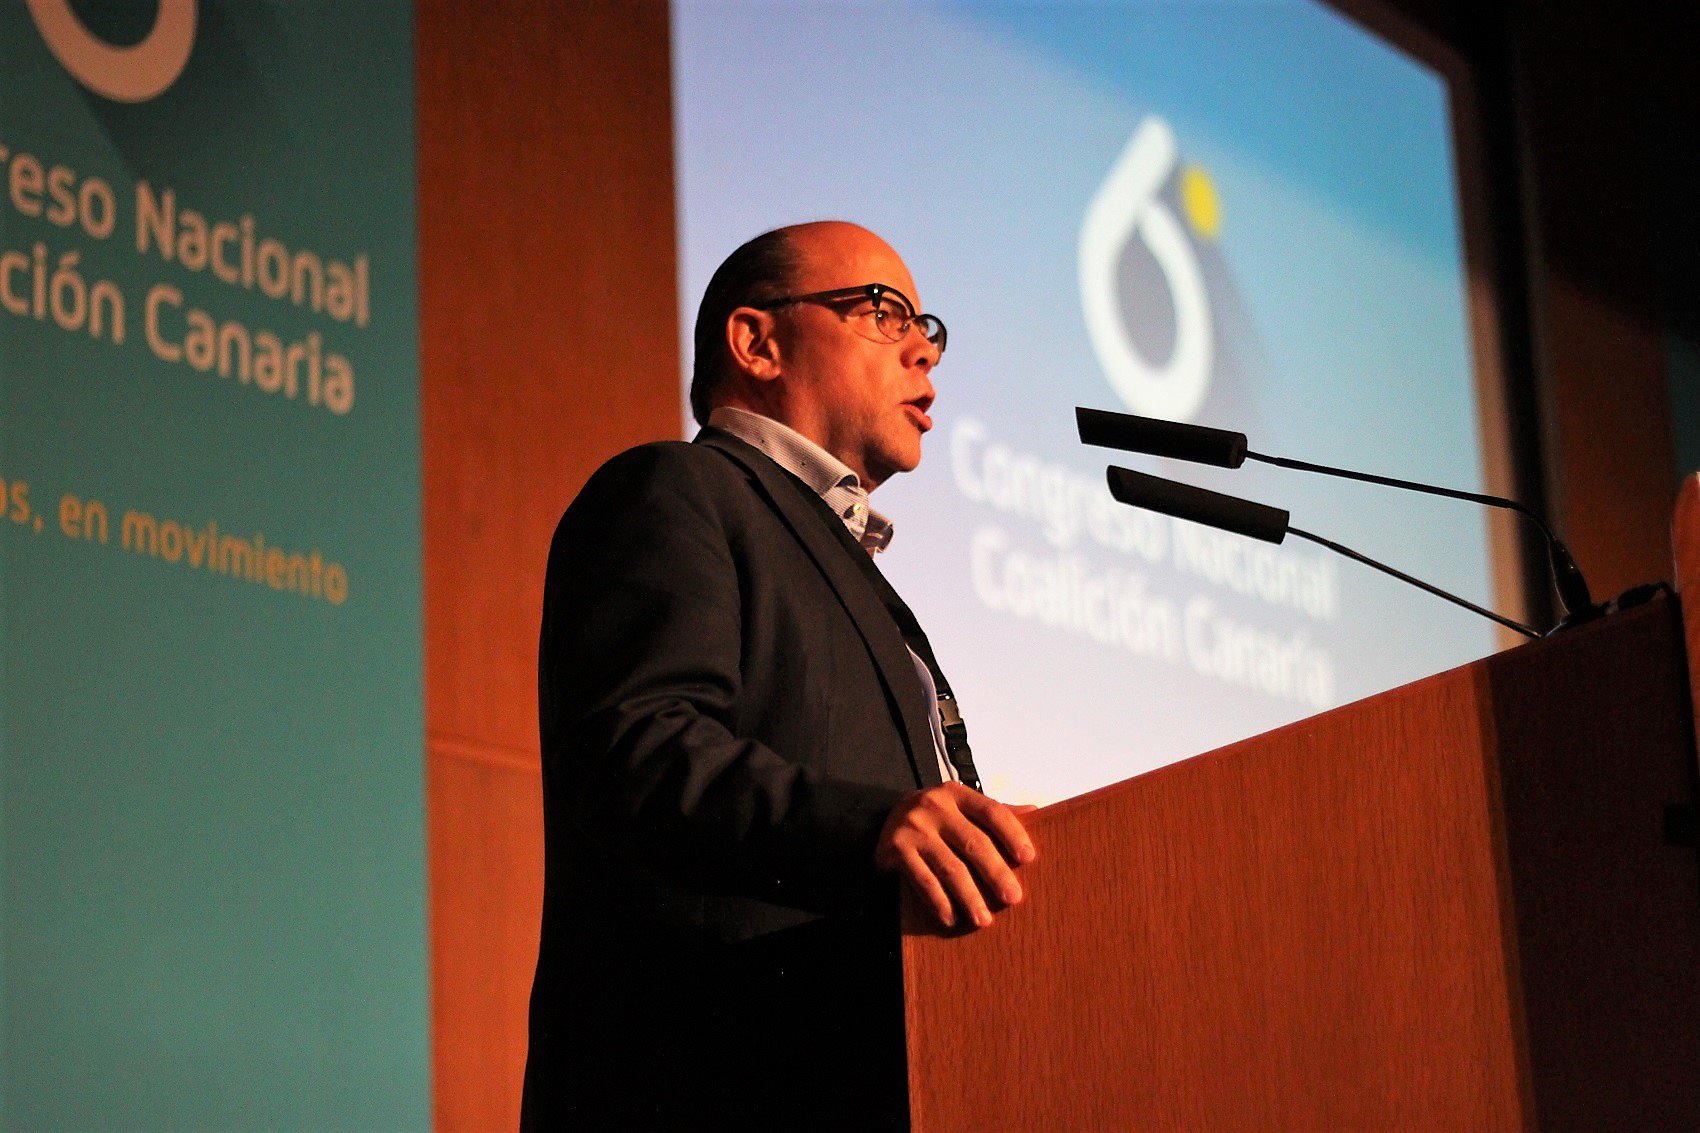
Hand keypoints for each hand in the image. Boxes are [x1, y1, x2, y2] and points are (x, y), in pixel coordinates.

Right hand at [874, 781, 1037, 929]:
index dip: (1012, 834)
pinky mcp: (894, 850)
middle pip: (974, 843)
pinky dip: (939, 902)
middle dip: (996, 873)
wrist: (883, 821)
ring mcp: (913, 829)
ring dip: (970, 897)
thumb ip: (992, 812)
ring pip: (949, 867)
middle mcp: (934, 807)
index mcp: (956, 794)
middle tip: (1013, 898)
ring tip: (984, 920)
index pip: (991, 811)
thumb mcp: (959, 808)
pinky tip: (952, 918)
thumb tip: (1035, 811)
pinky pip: (923, 881)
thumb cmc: (935, 819)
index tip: (1028, 858)